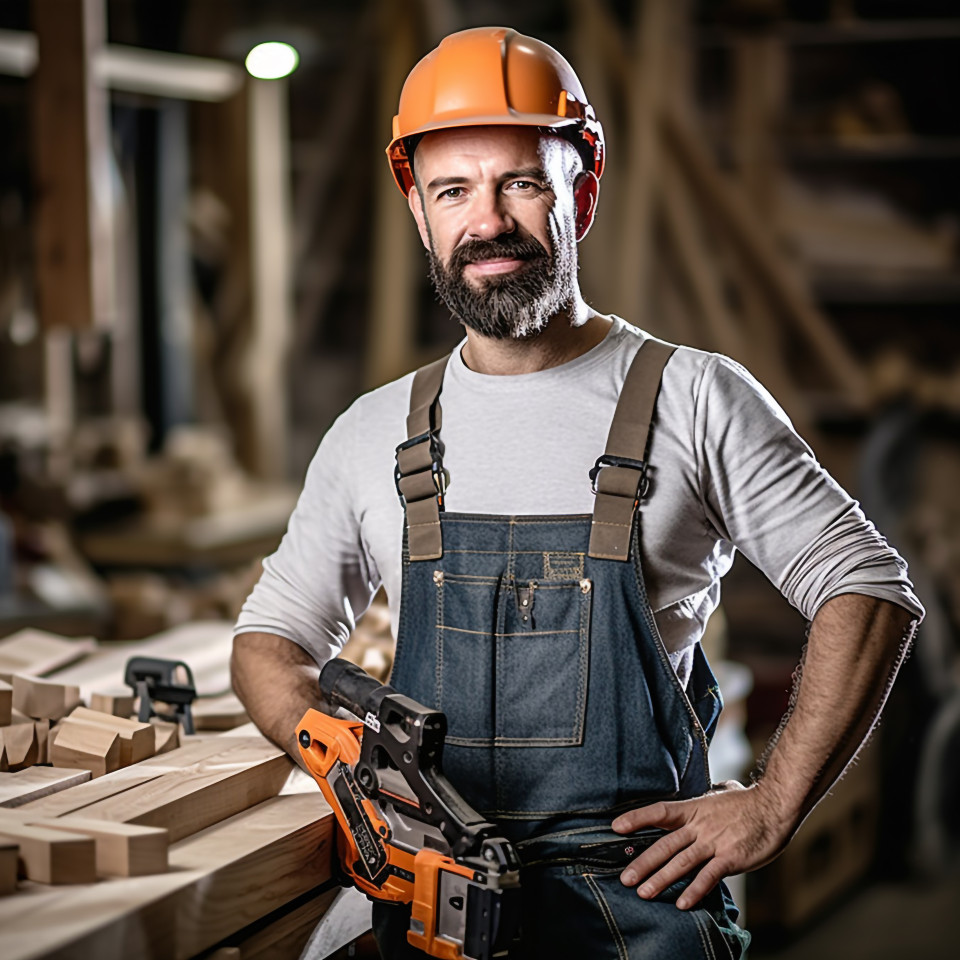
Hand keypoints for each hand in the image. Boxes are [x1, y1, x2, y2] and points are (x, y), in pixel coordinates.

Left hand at [611, 781, 793, 908]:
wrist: (775, 806)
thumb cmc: (749, 803)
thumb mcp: (722, 793)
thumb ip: (712, 794)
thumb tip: (716, 787)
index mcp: (694, 809)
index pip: (659, 812)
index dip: (637, 818)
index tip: (616, 827)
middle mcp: (699, 826)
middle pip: (664, 844)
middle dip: (643, 863)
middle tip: (625, 878)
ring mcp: (714, 843)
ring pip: (681, 862)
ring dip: (661, 879)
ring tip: (644, 893)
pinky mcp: (730, 858)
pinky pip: (709, 876)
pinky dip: (695, 890)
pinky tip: (683, 903)